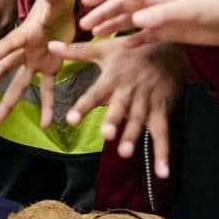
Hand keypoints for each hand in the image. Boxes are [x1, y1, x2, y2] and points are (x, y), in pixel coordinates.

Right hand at [0, 0, 78, 125]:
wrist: (67, 7)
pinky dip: (48, 106)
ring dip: (7, 104)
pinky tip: (47, 124)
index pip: (6, 46)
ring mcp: (34, 61)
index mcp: (25, 34)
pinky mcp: (49, 68)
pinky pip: (47, 89)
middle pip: (2, 70)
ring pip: (18, 85)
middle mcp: (25, 50)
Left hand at [48, 37, 185, 172]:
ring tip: (125, 152)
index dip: (84, 106)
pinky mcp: (161, 110)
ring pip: (139, 120)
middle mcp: (129, 91)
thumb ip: (76, 51)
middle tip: (106, 134)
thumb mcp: (103, 49)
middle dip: (114, 120)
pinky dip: (163, 153)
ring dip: (133, 135)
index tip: (71, 120)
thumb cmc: (130, 50)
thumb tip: (50, 46)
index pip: (95, 93)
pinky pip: (163, 133)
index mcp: (112, 78)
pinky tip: (162, 173)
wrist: (168, 48)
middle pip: (120, 107)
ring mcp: (146, 101)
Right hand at [81, 0, 218, 47]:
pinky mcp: (174, 32)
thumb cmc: (217, 6)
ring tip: (96, 36)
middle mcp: (156, 4)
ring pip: (131, 20)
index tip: (84, 3)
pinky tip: (123, 47)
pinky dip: (133, 40)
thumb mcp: (189, 10)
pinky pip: (147, 36)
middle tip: (84, 27)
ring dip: (113, 25)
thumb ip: (161, 15)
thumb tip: (134, 20)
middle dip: (102, 13)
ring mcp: (164, 19)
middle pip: (122, 5)